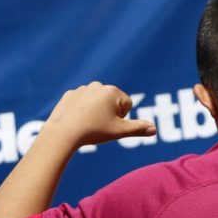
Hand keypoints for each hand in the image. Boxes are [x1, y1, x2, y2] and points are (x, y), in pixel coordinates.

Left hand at [42, 82, 156, 147]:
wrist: (64, 132)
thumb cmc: (93, 131)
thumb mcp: (119, 132)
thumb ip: (138, 129)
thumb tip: (154, 129)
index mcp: (113, 91)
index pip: (127, 105)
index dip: (121, 118)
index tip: (109, 124)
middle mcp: (98, 85)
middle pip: (112, 102)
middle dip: (109, 113)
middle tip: (99, 125)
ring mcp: (82, 89)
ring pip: (96, 103)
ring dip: (96, 112)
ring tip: (87, 123)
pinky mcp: (69, 95)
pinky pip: (81, 104)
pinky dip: (81, 111)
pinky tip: (76, 120)